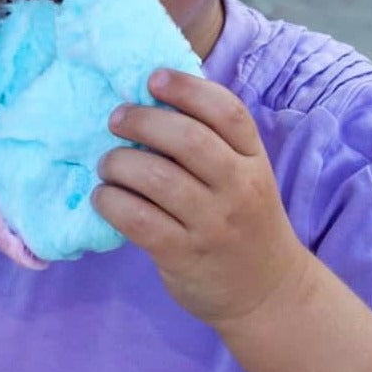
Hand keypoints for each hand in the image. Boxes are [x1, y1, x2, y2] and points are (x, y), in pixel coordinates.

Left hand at [93, 69, 307, 327]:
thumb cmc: (244, 220)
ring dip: (119, 163)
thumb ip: (213, 143)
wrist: (266, 292)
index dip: (187, 88)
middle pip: (189, 140)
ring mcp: (213, 223)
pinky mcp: (184, 255)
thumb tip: (149, 102)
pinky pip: (138, 219)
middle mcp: (238, 187)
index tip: (153, 79)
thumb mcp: (245, 176)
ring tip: (107, 164)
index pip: (228, 111)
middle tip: (116, 119)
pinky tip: (104, 197)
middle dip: (143, 121)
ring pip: (158, 178)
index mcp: (254, 159)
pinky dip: (112, 202)